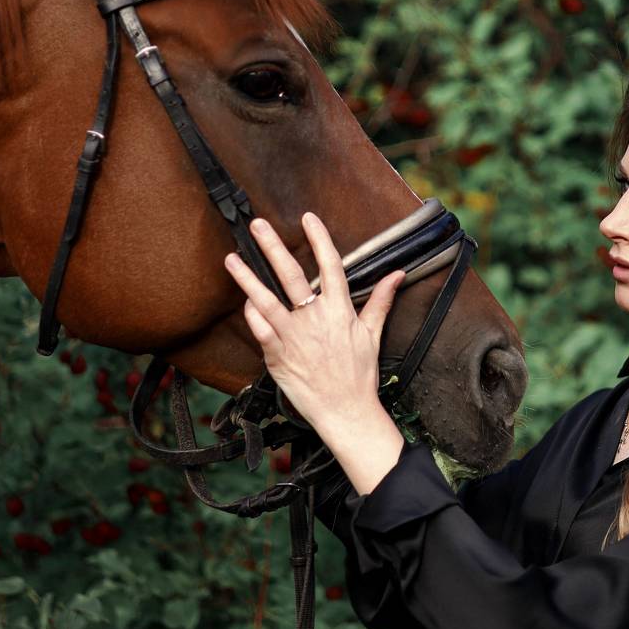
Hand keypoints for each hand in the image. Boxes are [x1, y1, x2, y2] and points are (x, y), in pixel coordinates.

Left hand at [222, 211, 405, 437]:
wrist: (346, 411)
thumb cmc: (360, 374)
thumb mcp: (374, 334)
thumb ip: (380, 300)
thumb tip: (397, 275)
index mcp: (340, 311)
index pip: (330, 266)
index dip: (320, 239)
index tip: (308, 217)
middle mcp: (315, 319)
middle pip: (291, 276)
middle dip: (273, 247)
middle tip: (257, 225)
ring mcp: (294, 337)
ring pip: (266, 301)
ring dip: (247, 278)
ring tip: (232, 258)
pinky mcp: (278, 356)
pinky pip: (261, 330)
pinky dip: (252, 315)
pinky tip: (244, 301)